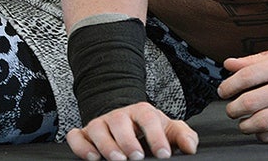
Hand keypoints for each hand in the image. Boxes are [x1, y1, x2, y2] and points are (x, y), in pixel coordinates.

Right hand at [65, 102, 197, 159]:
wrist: (126, 121)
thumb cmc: (148, 127)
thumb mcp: (168, 129)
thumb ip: (183, 135)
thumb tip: (190, 147)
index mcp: (142, 111)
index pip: (148, 118)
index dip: (156, 136)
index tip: (163, 154)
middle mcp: (119, 115)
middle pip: (120, 122)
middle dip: (128, 141)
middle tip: (137, 157)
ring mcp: (100, 123)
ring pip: (98, 129)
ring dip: (106, 145)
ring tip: (117, 159)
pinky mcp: (85, 133)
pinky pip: (76, 136)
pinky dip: (81, 146)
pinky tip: (92, 157)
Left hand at [219, 47, 267, 142]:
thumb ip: (256, 60)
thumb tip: (229, 64)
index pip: (246, 77)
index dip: (228, 87)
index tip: (224, 92)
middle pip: (250, 103)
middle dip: (233, 109)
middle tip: (232, 109)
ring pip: (261, 123)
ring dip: (245, 125)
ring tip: (244, 122)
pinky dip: (264, 136)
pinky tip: (262, 130)